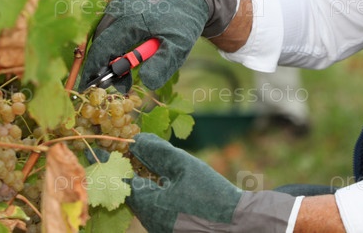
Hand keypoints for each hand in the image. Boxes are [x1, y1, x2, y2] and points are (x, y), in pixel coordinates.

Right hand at [79, 0, 239, 91]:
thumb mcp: (179, 46)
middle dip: (105, 61)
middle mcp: (119, 6)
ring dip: (111, 48)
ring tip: (129, 62)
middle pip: (100, 40)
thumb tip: (145, 83)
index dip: (96, 69)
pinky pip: (111, 19)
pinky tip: (132, 43)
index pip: (102, 49)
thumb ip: (162, 66)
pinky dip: (116, 35)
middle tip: (122, 78)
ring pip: (104, 30)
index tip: (98, 85)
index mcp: (130, 19)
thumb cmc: (186, 20)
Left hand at [126, 133, 295, 232]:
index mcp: (149, 208)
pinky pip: (160, 214)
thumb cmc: (211, 193)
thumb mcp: (184, 166)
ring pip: (148, 205)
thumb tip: (139, 140)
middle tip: (149, 158)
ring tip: (165, 172)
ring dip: (152, 188)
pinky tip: (177, 189)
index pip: (126, 183)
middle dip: (141, 175)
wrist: (237, 222)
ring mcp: (161, 231)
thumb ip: (159, 152)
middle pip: (136, 196)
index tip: (135, 149)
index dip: (129, 163)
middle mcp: (151, 224)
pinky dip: (163, 199)